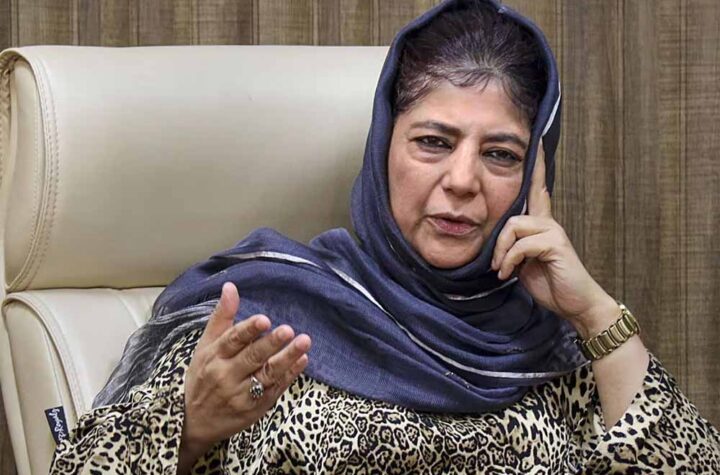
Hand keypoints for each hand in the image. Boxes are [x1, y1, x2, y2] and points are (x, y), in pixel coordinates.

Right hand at [178, 282, 310, 472]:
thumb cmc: (202, 376)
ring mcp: (242, 394)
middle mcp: (227, 376)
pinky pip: (276, 389)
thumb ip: (222, 317)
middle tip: (288, 330)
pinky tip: (302, 360)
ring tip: (304, 342)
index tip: (264, 319)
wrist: (194, 422)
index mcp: (214, 357)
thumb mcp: (205, 346)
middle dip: (271, 343)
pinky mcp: (256, 408)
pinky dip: (290, 375)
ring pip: (267, 375)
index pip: (231, 341)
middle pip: (252, 358)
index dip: (248, 330)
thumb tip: (230, 287)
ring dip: (287, 358)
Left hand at [490, 143, 618, 338]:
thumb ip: (512, 248)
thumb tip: (496, 247)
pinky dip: (511, 260)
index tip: (536, 141)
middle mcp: (549, 222)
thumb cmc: (551, 284)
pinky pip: (522, 243)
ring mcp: (553, 231)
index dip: (537, 166)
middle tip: (496, 266)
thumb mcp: (523, 264)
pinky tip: (510, 274)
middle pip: (511, 216)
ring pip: (514, 227)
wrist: (576, 304)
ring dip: (502, 252)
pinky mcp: (555, 243)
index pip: (537, 189)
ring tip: (502, 271)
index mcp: (541, 224)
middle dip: (498, 243)